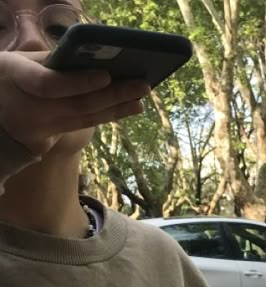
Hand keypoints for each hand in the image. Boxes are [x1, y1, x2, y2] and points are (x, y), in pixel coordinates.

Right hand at [0, 52, 149, 156]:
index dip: (79, 82)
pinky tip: (127, 108)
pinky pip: (84, 125)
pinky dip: (107, 115)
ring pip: (85, 118)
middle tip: (142, 86)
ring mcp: (42, 127)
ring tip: (141, 99)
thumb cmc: (9, 76)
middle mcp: (31, 107)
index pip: (49, 85)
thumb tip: (94, 59)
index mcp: (16, 76)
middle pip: (77, 105)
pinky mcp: (52, 138)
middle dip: (113, 95)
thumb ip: (51, 61)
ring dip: (117, 108)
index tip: (106, 75)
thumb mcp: (19, 61)